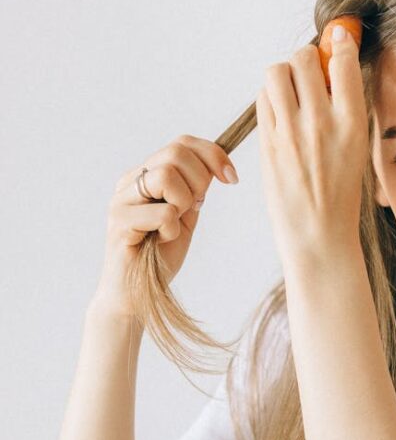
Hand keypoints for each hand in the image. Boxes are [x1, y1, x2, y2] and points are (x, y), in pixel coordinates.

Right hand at [93, 135, 237, 317]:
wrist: (137, 295)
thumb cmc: (160, 255)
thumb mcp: (186, 215)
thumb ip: (195, 189)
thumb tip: (217, 165)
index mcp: (145, 174)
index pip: (181, 143)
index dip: (212, 155)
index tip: (231, 178)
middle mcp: (130, 181)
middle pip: (175, 153)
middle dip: (199, 181)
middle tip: (193, 209)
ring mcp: (121, 200)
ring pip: (166, 175)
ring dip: (183, 203)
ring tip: (173, 225)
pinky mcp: (119, 222)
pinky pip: (163, 212)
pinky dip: (172, 230)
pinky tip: (160, 241)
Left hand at [256, 26, 368, 272]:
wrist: (317, 232)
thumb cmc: (340, 192)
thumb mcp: (357, 147)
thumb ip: (345, 107)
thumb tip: (334, 66)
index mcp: (352, 122)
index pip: (343, 60)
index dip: (340, 41)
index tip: (339, 36)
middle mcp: (320, 122)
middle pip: (303, 58)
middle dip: (306, 59)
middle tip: (311, 74)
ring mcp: (290, 131)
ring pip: (277, 72)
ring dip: (284, 73)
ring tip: (293, 91)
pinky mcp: (267, 141)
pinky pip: (263, 98)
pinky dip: (271, 97)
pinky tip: (281, 113)